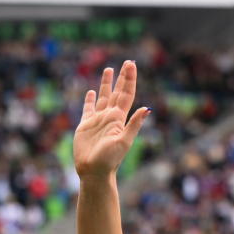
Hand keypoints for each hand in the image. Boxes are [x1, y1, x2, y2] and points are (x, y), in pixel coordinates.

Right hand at [74, 61, 149, 179]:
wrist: (94, 171)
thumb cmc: (110, 160)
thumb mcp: (124, 142)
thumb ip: (134, 124)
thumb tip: (147, 108)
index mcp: (119, 118)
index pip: (126, 94)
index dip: (129, 79)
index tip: (131, 64)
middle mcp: (110, 117)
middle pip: (117, 92)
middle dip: (122, 77)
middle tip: (127, 62)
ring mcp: (98, 120)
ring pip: (103, 97)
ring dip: (106, 84)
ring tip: (109, 69)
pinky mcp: (86, 125)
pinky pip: (88, 109)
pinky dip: (89, 100)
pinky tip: (90, 92)